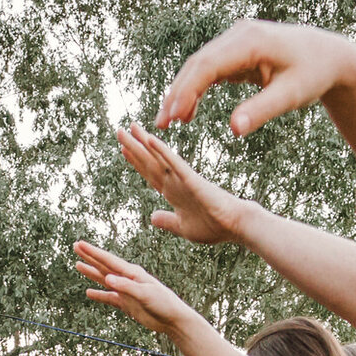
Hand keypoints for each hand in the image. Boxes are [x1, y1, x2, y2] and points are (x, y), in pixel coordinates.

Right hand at [75, 240, 200, 338]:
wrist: (173, 319)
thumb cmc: (163, 303)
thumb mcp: (145, 294)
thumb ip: (126, 286)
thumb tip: (107, 279)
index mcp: (132, 273)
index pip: (108, 260)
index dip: (93, 252)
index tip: (80, 244)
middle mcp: (127, 279)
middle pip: (104, 265)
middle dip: (89, 256)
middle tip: (75, 246)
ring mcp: (126, 291)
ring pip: (104, 279)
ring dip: (91, 273)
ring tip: (78, 265)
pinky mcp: (127, 303)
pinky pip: (109, 297)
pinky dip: (99, 295)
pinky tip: (89, 292)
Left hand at [116, 124, 246, 246]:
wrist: (235, 225)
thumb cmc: (214, 227)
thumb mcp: (183, 227)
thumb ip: (167, 221)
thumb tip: (152, 217)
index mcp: (173, 193)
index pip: (150, 174)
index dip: (136, 162)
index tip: (123, 149)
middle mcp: (176, 182)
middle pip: (150, 162)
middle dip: (134, 146)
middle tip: (120, 130)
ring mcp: (182, 179)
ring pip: (158, 158)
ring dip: (143, 143)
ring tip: (129, 127)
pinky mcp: (192, 179)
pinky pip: (174, 163)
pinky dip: (162, 151)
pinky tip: (150, 139)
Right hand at [153, 19, 355, 136]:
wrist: (328, 55)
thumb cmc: (313, 74)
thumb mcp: (290, 96)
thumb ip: (261, 111)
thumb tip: (234, 130)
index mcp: (250, 41)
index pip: (208, 65)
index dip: (186, 91)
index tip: (173, 118)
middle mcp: (239, 34)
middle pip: (198, 63)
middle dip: (178, 94)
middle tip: (161, 125)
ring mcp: (236, 39)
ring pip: (200, 66)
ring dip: (183, 92)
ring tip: (169, 122)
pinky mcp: (237, 49)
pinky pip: (210, 69)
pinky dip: (197, 89)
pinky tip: (188, 112)